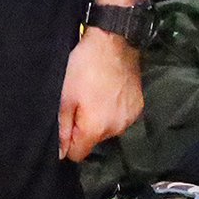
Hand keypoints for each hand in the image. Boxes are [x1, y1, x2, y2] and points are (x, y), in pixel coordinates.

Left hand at [59, 25, 143, 161]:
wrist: (113, 43)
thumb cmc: (84, 68)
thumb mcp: (65, 98)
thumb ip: (62, 129)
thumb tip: (60, 153)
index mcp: (95, 129)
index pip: (77, 155)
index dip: (68, 143)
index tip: (67, 123)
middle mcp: (116, 128)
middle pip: (93, 141)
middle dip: (84, 128)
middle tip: (80, 103)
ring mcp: (130, 118)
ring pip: (107, 129)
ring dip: (100, 119)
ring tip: (96, 95)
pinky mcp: (138, 106)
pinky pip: (120, 117)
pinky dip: (114, 110)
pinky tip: (109, 93)